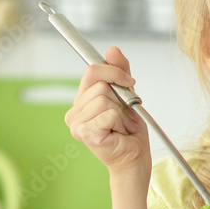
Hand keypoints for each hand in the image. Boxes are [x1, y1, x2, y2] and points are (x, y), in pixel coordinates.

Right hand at [64, 47, 150, 176]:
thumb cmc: (130, 132)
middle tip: (124, 116)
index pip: (92, 70)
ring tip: (121, 126)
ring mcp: (77, 124)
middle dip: (121, 99)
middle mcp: (74, 112)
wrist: (135, 158)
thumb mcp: (128, 96)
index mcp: (82, 101)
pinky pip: (108, 114)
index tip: (129, 81)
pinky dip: (120, 122)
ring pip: (105, 100)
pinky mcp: (86, 134)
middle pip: (100, 85)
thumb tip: (112, 50)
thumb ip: (119, 73)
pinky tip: (118, 133)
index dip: (113, 71)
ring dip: (121, 113)